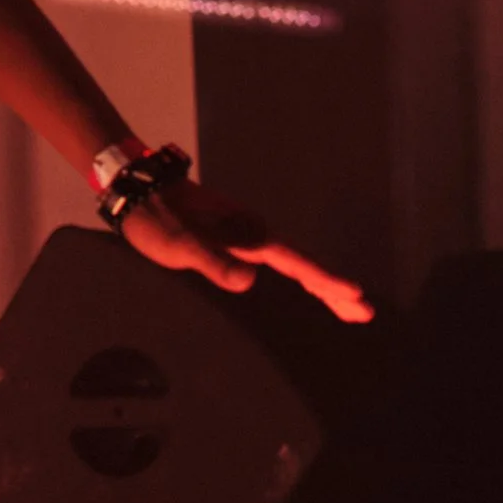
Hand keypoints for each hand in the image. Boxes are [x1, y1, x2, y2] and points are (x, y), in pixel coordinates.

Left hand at [117, 172, 373, 324]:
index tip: (355, 295)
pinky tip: (304, 282)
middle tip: (364, 312)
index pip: (295, 262)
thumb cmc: (156, 220)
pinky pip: (278, 259)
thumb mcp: (179, 246)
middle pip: (303, 264)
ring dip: (320, 283)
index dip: (325, 280)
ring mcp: (245, 234)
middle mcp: (252, 232)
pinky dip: (299, 273)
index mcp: (246, 234)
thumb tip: (249, 282)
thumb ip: (212, 263)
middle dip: (333, 288)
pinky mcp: (235, 237)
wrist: (139, 189)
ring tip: (346, 305)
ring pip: (293, 262)